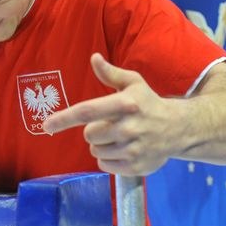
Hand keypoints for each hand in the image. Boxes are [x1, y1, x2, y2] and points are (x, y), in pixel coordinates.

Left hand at [42, 53, 177, 175]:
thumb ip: (111, 73)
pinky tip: (123, 150)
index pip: (87, 112)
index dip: (64, 118)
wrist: (178, 129)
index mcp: (126, 104)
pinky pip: (105, 166)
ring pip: (96, 151)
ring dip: (102, 146)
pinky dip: (108, 159)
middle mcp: (129, 127)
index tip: (46, 125)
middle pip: (89, 135)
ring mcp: (133, 149)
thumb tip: (94, 58)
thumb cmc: (148, 103)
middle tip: (110, 125)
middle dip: (94, 131)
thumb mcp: (133, 83)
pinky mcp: (136, 167)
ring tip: (119, 138)